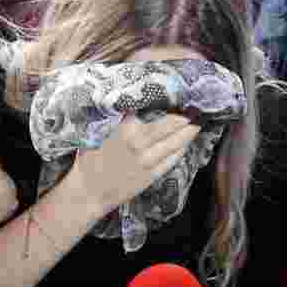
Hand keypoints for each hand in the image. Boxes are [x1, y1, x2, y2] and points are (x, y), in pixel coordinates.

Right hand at [64, 113, 201, 213]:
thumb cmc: (89, 160)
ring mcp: (148, 160)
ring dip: (189, 131)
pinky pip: (172, 159)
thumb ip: (116, 118)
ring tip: (198, 122)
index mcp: (126, 128)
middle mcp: (140, 143)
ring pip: (176, 142)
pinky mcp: (151, 175)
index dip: (169, 101)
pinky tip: (186, 143)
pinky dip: (181, 149)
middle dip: (185, 115)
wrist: (88, 192)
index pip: (154, 109)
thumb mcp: (97, 132)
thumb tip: (133, 102)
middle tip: (196, 106)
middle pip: (171, 124)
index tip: (179, 94)